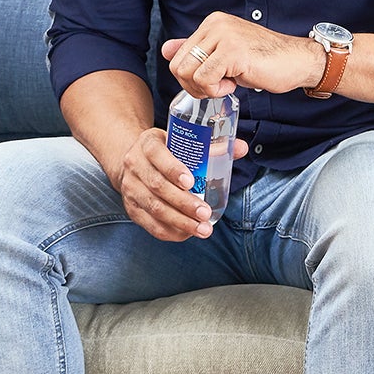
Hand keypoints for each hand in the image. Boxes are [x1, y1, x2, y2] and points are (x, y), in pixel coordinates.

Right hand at [113, 126, 250, 240]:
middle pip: (157, 186)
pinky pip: (150, 224)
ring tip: (202, 229)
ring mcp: (130, 188)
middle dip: (183, 202)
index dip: (173, 169)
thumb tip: (242, 148)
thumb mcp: (181, 140)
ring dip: (180, 221)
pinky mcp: (132, 208)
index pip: (157, 154)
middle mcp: (135, 166)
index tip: (191, 182)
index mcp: (148, 144)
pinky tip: (188, 234)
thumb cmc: (166, 151)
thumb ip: (211, 146)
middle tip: (205, 213)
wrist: (134, 162)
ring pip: (154, 208)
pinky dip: (170, 231)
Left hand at [162, 12, 320, 97]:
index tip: (213, 80)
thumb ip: (197, 51)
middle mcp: (215, 24)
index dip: (190, 78)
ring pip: (188, 73)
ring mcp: (224, 36)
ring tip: (227, 84)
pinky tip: (234, 84)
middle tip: (217, 87)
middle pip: (178, 65)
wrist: (298, 60)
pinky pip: (204, 79)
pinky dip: (216, 90)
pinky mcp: (233, 52)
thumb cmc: (266, 60)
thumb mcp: (226, 54)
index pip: (178, 56)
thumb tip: (166, 50)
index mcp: (212, 23)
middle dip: (193, 86)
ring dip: (206, 89)